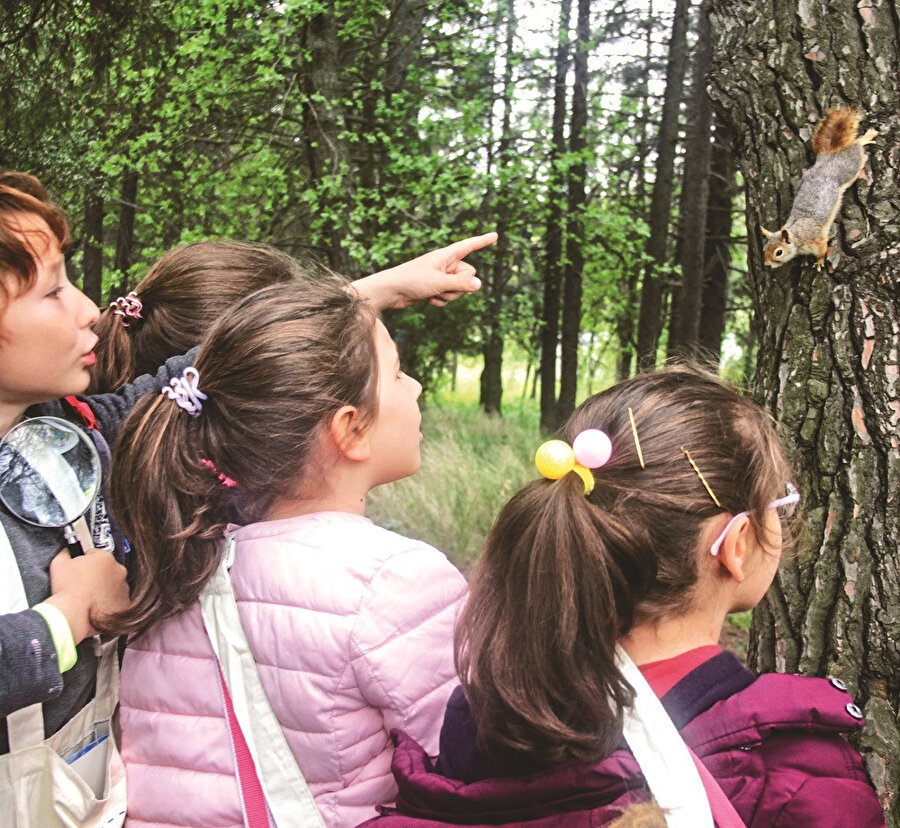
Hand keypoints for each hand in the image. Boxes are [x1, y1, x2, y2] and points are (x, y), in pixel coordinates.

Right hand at [43, 548, 129, 642]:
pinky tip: (96, 605)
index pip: (95, 554)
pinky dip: (109, 601)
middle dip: (96, 574)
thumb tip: (68, 550)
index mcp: (105, 557)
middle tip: (83, 584)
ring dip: (104, 587)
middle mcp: (119, 570)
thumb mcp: (59, 563)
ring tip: (88, 596)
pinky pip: (117, 599)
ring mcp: (124, 587)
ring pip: (113, 584)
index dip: (85, 561)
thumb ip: (66, 552)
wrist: (74, 614)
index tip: (79, 569)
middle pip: (106, 568)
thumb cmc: (68, 590)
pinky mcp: (125, 603)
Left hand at [353, 232, 497, 310]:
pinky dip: (442, 301)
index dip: (483, 241)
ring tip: (432, 293)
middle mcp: (446, 264)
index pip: (469, 246)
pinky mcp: (436, 288)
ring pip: (460, 289)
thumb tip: (479, 285)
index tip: (496, 235)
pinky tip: (429, 300)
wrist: (391, 291)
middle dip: (459, 286)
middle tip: (442, 286)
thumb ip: (461, 285)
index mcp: (446, 255)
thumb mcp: (439, 283)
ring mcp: (442, 276)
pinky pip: (450, 296)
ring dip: (449, 295)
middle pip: (469, 275)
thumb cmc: (412, 280)